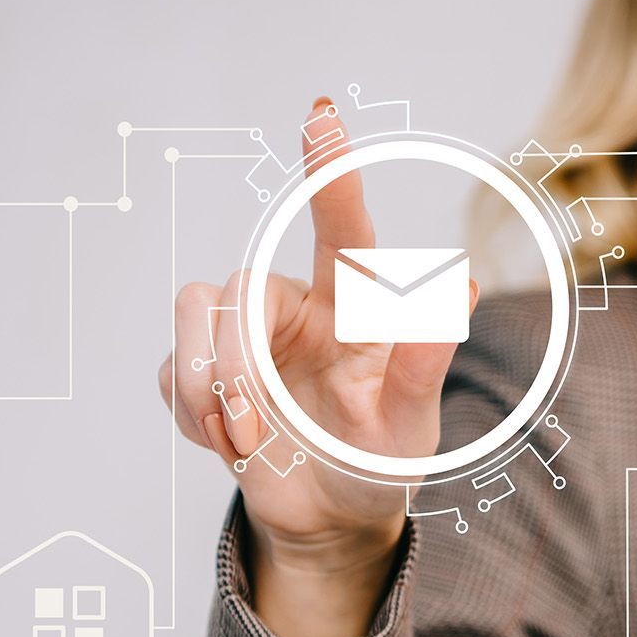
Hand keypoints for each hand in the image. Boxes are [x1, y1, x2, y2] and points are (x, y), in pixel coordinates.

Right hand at [158, 96, 478, 582]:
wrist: (331, 518)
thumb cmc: (377, 463)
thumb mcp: (409, 427)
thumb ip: (426, 365)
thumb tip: (465, 290)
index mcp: (351, 310)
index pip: (342, 231)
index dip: (330, 174)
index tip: (322, 118)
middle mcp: (294, 308)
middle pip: (237, 288)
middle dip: (233, 367)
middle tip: (253, 432)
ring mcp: (243, 338)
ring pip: (192, 310)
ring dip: (204, 386)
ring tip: (242, 440)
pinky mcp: (203, 370)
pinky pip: (171, 369)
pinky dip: (192, 416)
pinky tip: (229, 445)